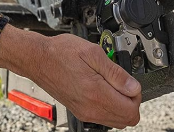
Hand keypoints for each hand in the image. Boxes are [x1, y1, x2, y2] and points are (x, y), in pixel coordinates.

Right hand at [0, 25, 140, 127]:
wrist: (37, 59)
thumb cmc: (60, 52)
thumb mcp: (92, 53)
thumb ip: (116, 72)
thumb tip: (133, 87)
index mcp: (96, 94)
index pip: (132, 110)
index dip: (136, 95)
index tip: (129, 81)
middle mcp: (91, 108)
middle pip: (126, 120)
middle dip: (131, 101)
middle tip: (122, 82)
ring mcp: (84, 112)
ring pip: (116, 121)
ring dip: (120, 105)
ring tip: (111, 83)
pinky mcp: (79, 111)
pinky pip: (103, 117)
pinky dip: (109, 106)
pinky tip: (102, 87)